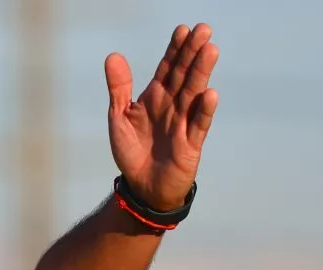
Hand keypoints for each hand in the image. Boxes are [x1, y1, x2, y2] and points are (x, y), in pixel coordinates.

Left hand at [105, 23, 218, 210]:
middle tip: (203, 29)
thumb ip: (119, 88)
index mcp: (155, 97)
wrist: (141, 187)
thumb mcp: (119, 117)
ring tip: (210, 50)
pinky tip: (209, 95)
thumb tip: (113, 55)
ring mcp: (183, 123)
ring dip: (202, 73)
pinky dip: (204, 111)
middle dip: (193, 52)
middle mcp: (172, 105)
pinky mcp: (190, 144)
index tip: (183, 29)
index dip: (175, 49)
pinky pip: (198, 125)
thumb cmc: (132, 151)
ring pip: (194, 94)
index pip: (168, 68)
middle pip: (184, 75)